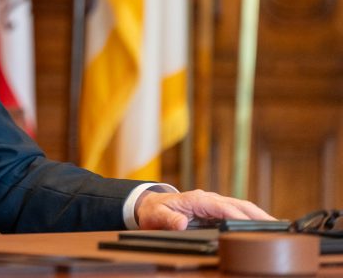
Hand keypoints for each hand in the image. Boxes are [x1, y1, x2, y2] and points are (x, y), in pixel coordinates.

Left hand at [135, 189, 275, 229]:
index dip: (238, 215)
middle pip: (238, 204)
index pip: (223, 207)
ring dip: (258, 216)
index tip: (251, 226)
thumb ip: (169, 219)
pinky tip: (260, 228)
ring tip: (276, 228)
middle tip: (277, 227)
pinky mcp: (214, 210)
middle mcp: (209, 199)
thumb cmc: (154, 211)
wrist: (150, 205)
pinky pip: (236, 211)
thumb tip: (182, 223)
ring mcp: (213, 203)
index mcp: (197, 199)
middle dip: (257, 214)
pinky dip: (250, 217)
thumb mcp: (157, 216)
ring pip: (240, 207)